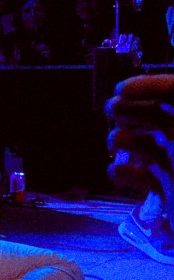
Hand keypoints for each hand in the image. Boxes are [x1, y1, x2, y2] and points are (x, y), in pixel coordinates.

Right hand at [106, 74, 173, 199]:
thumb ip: (173, 115)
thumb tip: (167, 91)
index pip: (173, 93)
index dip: (149, 87)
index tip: (122, 90)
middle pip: (157, 115)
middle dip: (131, 109)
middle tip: (111, 109)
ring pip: (146, 144)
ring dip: (124, 140)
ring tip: (115, 143)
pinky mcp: (168, 192)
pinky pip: (143, 178)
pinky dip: (126, 174)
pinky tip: (119, 172)